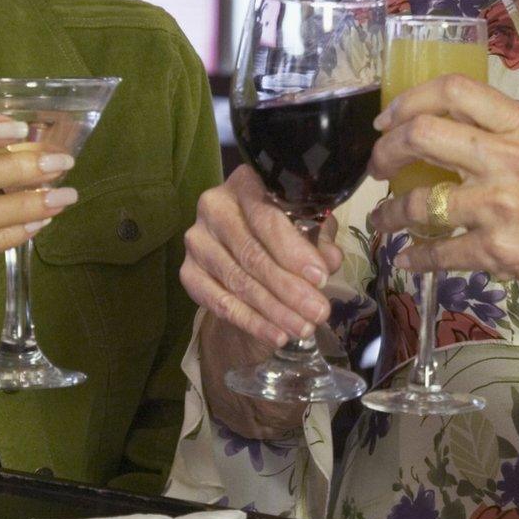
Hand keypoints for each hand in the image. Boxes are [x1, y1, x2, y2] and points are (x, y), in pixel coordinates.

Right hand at [179, 165, 343, 349]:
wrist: (243, 252)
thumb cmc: (282, 230)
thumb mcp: (308, 228)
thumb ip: (319, 241)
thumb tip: (330, 260)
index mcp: (245, 183)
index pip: (267, 217)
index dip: (294, 251)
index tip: (320, 278)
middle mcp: (213, 206)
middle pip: (252, 253)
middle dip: (289, 288)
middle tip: (319, 312)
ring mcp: (197, 240)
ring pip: (238, 281)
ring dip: (275, 310)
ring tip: (304, 328)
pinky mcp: (187, 272)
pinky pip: (219, 303)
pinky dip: (252, 322)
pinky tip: (277, 335)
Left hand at [366, 76, 518, 336]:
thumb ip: (506, 139)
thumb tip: (452, 134)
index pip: (453, 90)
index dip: (407, 101)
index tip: (388, 120)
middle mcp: (510, 157)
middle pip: (421, 134)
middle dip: (385, 152)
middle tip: (377, 168)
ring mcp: (501, 204)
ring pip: (419, 200)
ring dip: (390, 214)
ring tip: (383, 221)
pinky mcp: (497, 250)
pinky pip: (438, 252)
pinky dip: (415, 258)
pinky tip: (407, 260)